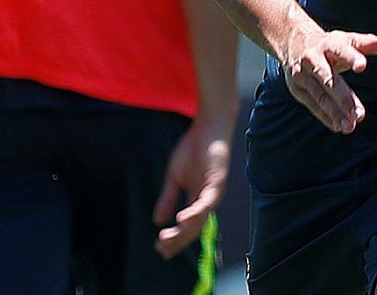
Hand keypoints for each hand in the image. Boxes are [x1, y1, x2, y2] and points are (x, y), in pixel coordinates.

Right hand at [151, 119, 231, 258]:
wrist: (208, 126)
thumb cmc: (193, 149)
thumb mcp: (174, 177)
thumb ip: (168, 197)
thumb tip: (158, 220)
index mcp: (198, 200)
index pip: (188, 226)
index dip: (175, 239)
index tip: (159, 249)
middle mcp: (208, 199)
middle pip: (194, 227)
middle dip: (178, 240)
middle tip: (161, 249)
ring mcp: (214, 190)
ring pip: (201, 217)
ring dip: (185, 230)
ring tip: (168, 238)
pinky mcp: (218, 179)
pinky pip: (208, 199)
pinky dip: (197, 210)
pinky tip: (182, 218)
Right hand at [279, 28, 376, 133]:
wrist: (293, 42)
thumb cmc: (329, 45)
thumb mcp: (346, 40)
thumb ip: (366, 43)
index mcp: (329, 44)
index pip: (340, 50)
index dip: (351, 57)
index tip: (362, 66)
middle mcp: (313, 59)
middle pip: (329, 80)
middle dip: (344, 98)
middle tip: (360, 115)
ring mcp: (302, 75)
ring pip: (320, 96)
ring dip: (335, 113)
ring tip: (349, 126)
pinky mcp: (297, 88)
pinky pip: (312, 104)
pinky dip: (325, 116)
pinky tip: (337, 126)